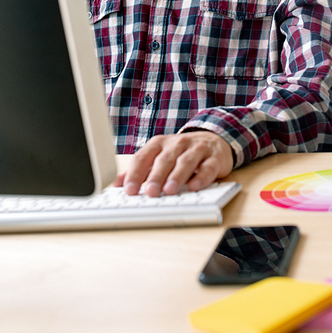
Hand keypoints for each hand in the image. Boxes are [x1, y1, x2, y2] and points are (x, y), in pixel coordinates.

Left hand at [114, 131, 233, 196]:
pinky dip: (201, 177)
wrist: (214, 140)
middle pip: (164, 160)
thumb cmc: (181, 153)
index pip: (144, 157)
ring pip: (185, 161)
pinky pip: (207, 167)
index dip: (135, 173)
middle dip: (156, 176)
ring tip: (169, 190)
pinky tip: (194, 186)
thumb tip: (117, 184)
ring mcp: (196, 149)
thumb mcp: (159, 157)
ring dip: (177, 176)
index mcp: (159, 144)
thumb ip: (140, 170)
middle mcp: (177, 144)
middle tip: (150, 192)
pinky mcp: (214, 158)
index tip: (128, 189)